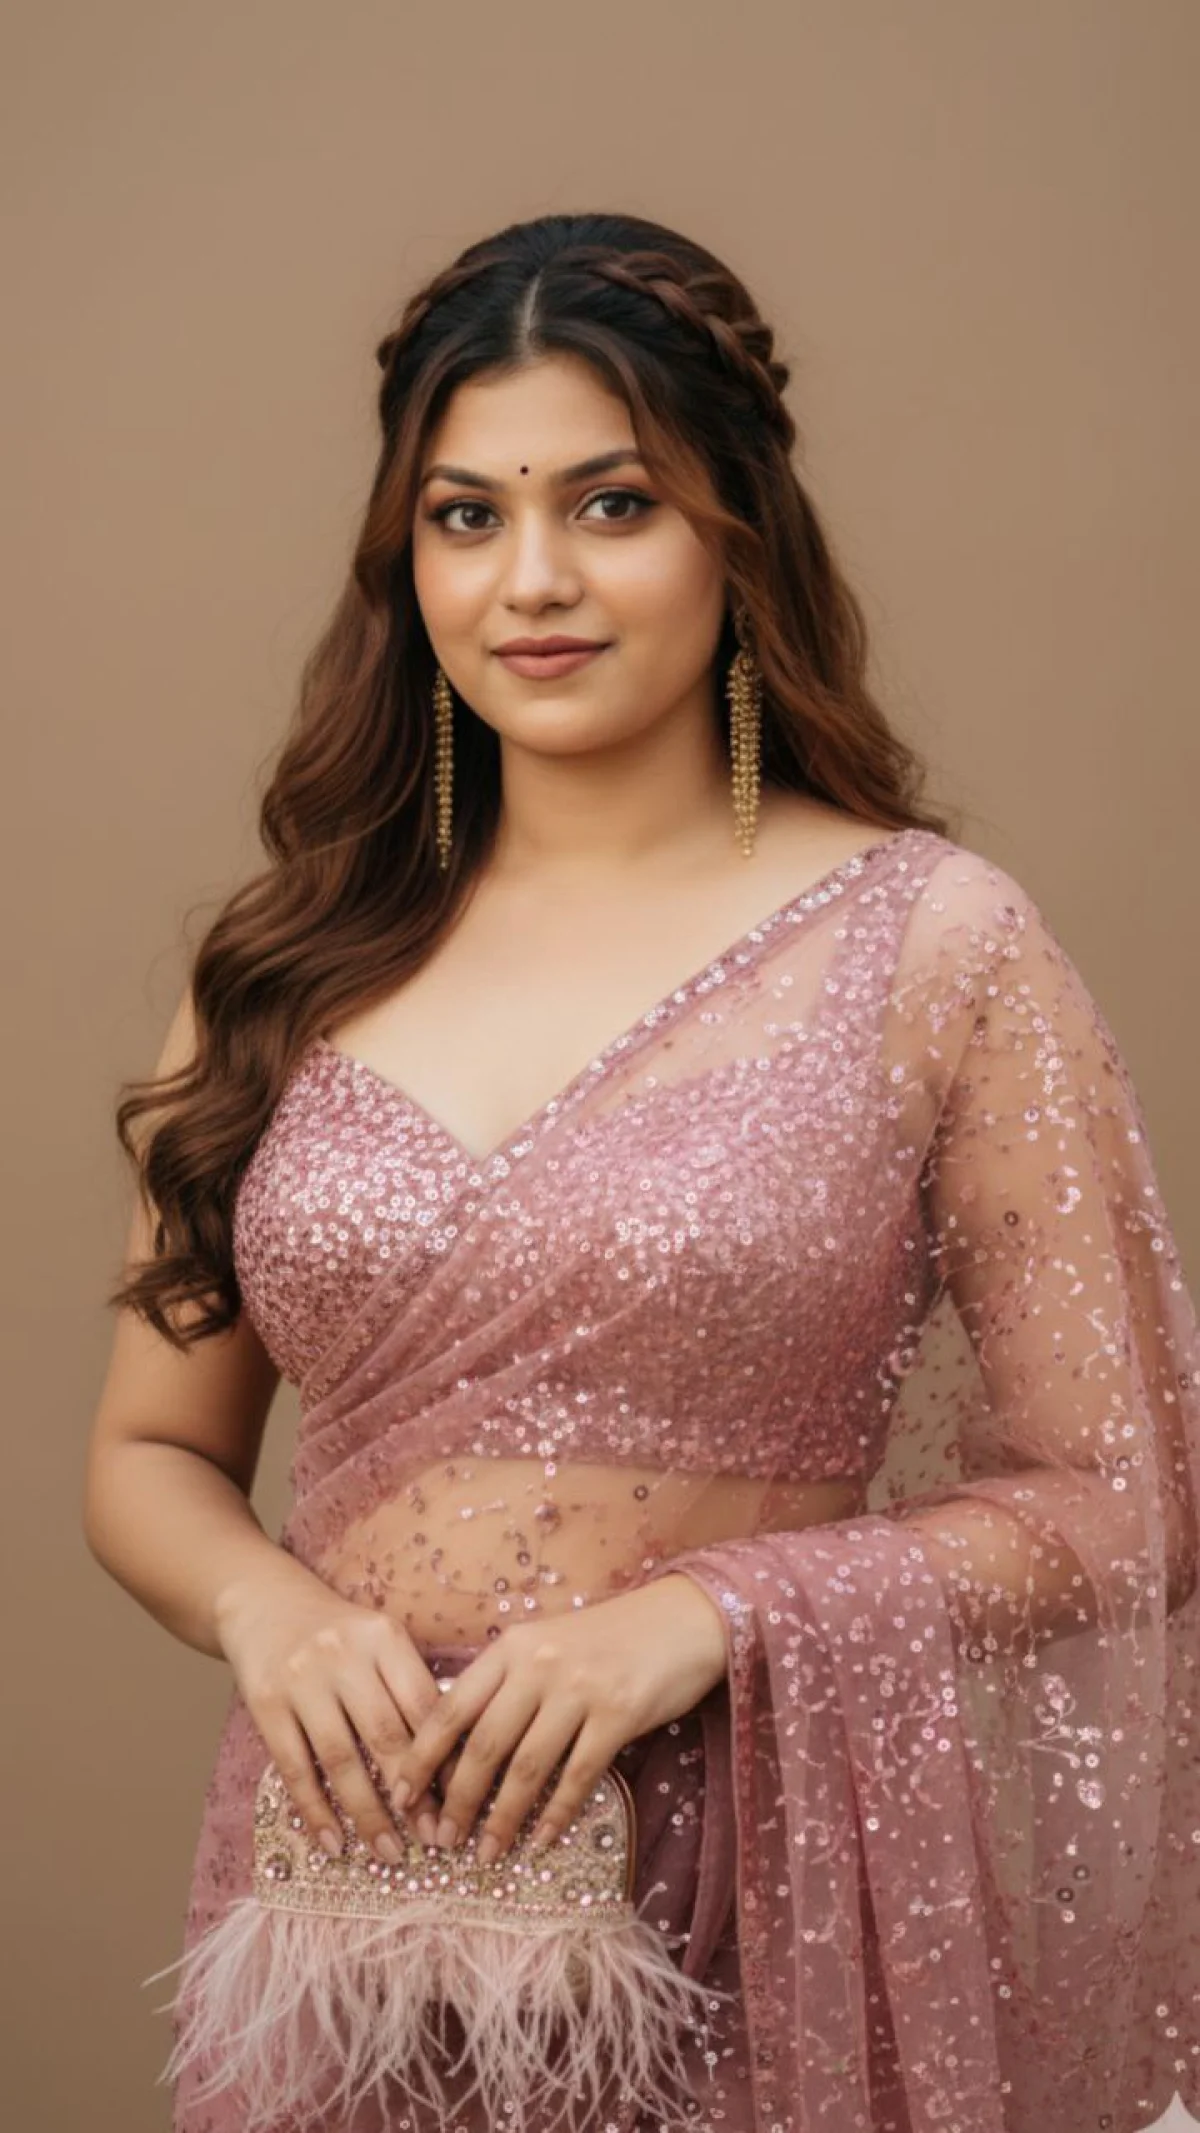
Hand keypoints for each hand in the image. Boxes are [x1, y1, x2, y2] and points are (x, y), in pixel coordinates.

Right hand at [215, 1556, 447, 1865]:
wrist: (263, 1601)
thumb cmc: (338, 1633)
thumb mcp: (379, 1641)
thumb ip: (409, 1687)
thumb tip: (454, 1762)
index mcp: (384, 1637)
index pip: (423, 1705)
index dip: (445, 1759)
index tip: (462, 1802)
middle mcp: (345, 1655)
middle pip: (385, 1735)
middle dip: (412, 1795)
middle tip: (433, 1839)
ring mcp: (302, 1679)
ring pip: (341, 1758)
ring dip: (367, 1814)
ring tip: (388, 1852)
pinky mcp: (266, 1703)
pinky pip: (295, 1767)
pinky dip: (315, 1810)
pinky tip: (333, 1842)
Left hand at [387, 1572, 727, 1865]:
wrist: (680, 1620)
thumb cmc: (605, 1638)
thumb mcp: (544, 1645)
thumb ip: (505, 1683)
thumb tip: (458, 1744)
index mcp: (511, 1647)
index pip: (450, 1708)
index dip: (421, 1756)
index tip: (401, 1796)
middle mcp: (538, 1665)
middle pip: (483, 1745)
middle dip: (457, 1800)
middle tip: (442, 1840)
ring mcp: (579, 1690)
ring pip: (527, 1768)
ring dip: (502, 1818)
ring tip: (486, 1854)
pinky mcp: (618, 1714)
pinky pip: (577, 1776)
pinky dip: (555, 1815)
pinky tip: (541, 1842)